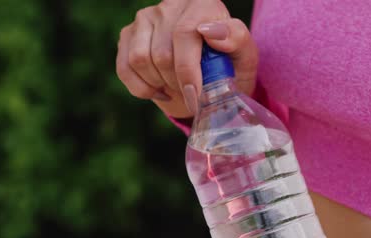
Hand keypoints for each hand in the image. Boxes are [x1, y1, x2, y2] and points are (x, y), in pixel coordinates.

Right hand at [116, 0, 258, 117]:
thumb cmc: (230, 66)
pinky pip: (125, 68)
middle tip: (192, 95)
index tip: (196, 96)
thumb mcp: (245, 57)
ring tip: (178, 89)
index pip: (185, 33)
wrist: (211, 79)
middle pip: (162, 53)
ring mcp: (145, 18)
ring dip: (159, 85)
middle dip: (177, 84)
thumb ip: (237, 39)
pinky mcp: (128, 35)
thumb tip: (211, 31)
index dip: (188, 71)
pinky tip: (161, 91)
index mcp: (202, 3)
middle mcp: (170, 5)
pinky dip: (142, 88)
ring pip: (140, 60)